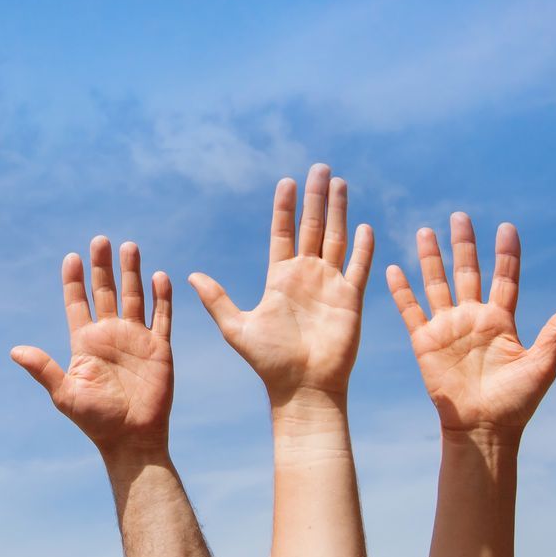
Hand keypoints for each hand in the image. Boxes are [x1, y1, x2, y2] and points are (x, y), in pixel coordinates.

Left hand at [13, 237, 174, 455]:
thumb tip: (14, 350)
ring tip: (129, 246)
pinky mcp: (159, 348)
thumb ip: (43, 368)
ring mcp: (135, 340)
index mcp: (85, 343)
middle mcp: (110, 336)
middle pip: (105, 292)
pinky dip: (161, 297)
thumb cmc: (95, 421)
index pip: (77, 304)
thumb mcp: (64, 394)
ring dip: (131, 272)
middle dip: (102, 266)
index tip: (71, 257)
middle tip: (100, 240)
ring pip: (134, 297)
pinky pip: (161, 317)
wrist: (131, 439)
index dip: (74, 281)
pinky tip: (158, 276)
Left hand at [189, 164, 373, 415]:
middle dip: (316, 197)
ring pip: (336, 238)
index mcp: (280, 278)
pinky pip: (357, 267)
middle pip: (313, 227)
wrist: (301, 388)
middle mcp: (306, 276)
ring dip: (339, 211)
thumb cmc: (269, 362)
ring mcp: (330, 285)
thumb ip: (217, 300)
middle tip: (320, 168)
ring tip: (340, 183)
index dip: (285, 207)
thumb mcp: (236, 327)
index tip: (286, 181)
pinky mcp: (350, 300)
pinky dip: (362, 247)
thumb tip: (191, 276)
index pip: (283, 232)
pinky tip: (364, 226)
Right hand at [387, 214, 555, 433]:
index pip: (504, 278)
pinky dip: (401, 290)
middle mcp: (473, 319)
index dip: (506, 253)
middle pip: (468, 272)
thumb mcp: (542, 365)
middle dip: (463, 245)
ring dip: (430, 258)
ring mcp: (448, 328)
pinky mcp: (425, 342)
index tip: (507, 227)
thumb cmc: (516, 402)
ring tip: (425, 231)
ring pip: (436, 284)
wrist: (482, 428)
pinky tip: (393, 269)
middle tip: (460, 216)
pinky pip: (410, 310)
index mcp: (501, 321)